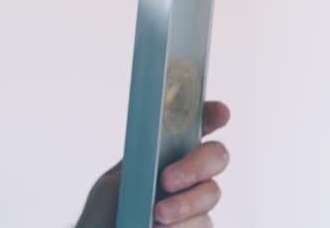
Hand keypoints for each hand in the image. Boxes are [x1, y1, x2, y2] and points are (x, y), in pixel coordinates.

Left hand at [76, 101, 230, 226]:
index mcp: (168, 150)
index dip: (212, 114)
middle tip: (167, 180)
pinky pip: (204, 224)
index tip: (221, 113)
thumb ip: (135, 170)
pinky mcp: (198, 226)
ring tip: (156, 216)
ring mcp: (198, 201)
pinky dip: (183, 227)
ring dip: (184, 205)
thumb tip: (156, 162)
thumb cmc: (109, 210)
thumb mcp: (112, 185)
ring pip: (211, 193)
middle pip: (216, 155)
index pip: (198, 123)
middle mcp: (189, 171)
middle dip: (196, 164)